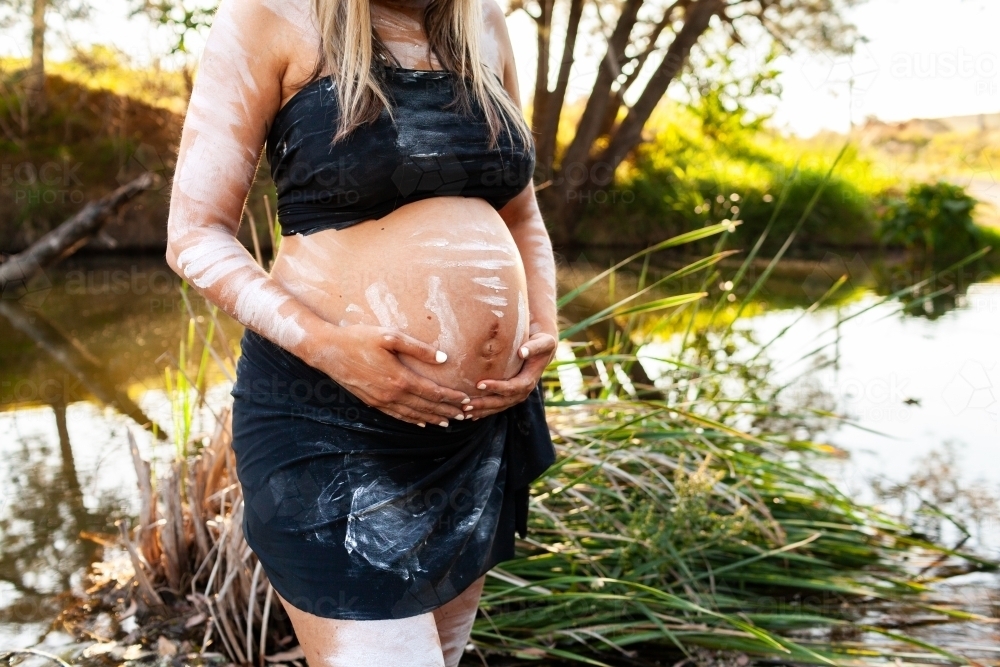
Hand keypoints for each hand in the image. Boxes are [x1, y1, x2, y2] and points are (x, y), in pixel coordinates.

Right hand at [304, 324, 471, 426]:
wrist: (328, 351)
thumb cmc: (359, 338)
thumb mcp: (390, 336)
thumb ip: (418, 348)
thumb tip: (443, 359)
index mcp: (400, 378)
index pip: (433, 393)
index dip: (451, 398)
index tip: (466, 400)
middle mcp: (392, 394)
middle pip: (426, 407)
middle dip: (447, 411)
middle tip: (465, 415)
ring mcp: (381, 401)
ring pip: (413, 415)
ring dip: (432, 419)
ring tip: (448, 422)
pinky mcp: (372, 402)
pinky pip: (397, 416)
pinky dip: (412, 420)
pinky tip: (420, 422)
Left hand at [466, 331, 556, 419]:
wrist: (542, 350)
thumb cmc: (541, 343)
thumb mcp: (544, 342)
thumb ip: (535, 347)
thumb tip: (522, 352)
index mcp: (529, 381)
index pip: (512, 387)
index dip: (496, 387)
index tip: (479, 384)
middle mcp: (523, 392)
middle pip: (502, 402)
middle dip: (484, 404)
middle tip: (466, 404)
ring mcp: (516, 396)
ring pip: (497, 407)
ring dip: (481, 410)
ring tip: (464, 411)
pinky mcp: (509, 396)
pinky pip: (496, 406)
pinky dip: (483, 411)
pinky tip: (470, 414)